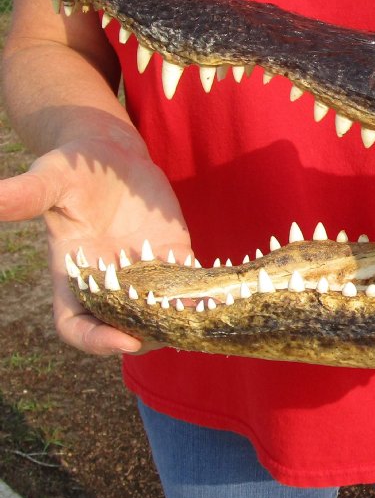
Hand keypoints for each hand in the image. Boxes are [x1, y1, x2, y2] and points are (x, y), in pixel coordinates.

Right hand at [0, 134, 190, 355]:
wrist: (109, 154)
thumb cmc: (73, 168)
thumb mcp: (49, 180)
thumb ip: (25, 196)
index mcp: (73, 277)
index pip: (76, 326)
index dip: (95, 342)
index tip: (124, 342)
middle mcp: (108, 283)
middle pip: (125, 328)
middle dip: (148, 335)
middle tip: (175, 332)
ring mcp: (144, 273)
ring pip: (161, 313)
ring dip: (181, 320)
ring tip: (205, 321)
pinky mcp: (174, 257)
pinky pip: (189, 285)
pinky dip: (205, 294)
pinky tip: (225, 297)